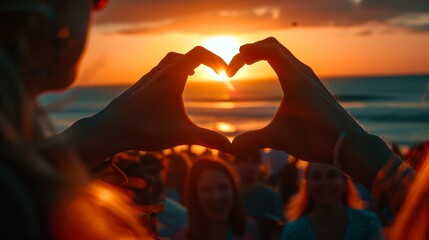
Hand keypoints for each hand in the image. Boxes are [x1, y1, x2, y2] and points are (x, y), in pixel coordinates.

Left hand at [93, 47, 230, 153]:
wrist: (109, 130)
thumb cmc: (144, 129)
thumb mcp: (181, 135)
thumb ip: (208, 139)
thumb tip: (233, 149)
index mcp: (172, 76)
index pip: (199, 53)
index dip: (216, 60)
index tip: (226, 74)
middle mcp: (160, 72)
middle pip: (187, 54)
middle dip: (205, 60)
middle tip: (216, 73)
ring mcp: (149, 78)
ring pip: (172, 60)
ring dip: (188, 63)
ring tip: (197, 74)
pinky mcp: (141, 86)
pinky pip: (161, 69)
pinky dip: (174, 71)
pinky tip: (174, 88)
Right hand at [228, 37, 364, 162]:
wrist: (348, 144)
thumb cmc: (315, 140)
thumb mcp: (279, 139)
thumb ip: (252, 140)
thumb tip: (230, 148)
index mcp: (295, 81)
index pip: (269, 51)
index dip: (247, 54)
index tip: (231, 70)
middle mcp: (303, 73)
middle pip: (274, 45)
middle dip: (251, 51)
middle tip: (234, 65)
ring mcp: (309, 77)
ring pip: (283, 52)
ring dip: (263, 53)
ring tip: (246, 64)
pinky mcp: (312, 84)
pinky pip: (291, 62)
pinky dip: (275, 60)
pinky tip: (270, 75)